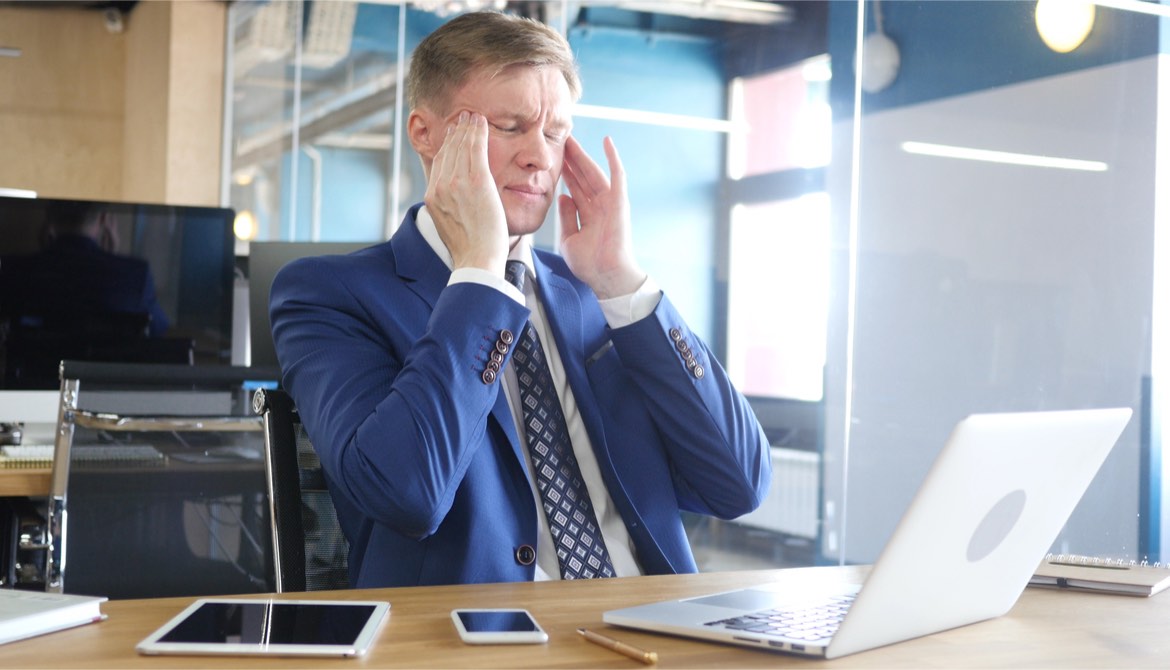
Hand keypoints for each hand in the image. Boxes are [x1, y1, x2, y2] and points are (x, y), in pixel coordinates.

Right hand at [425, 111, 508, 272]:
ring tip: (474, 116)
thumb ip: (450, 205)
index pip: (439, 162)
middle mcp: (440, 187)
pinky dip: (478, 132)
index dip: (447, 145)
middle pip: (448, 150)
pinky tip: (482, 122)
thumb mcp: (450, 224)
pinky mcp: (476, 182)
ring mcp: (456, 183)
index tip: (454, 133)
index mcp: (432, 197)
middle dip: (456, 131)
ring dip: (468, 127)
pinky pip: (476, 149)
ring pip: (462, 146)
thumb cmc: (471, 248)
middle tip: (464, 117)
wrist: (477, 260)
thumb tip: (456, 200)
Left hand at [558, 136, 645, 298]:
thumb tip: (563, 197)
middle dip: (570, 159)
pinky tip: (607, 141)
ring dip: (583, 155)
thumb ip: (566, 217)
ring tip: (570, 139)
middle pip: (582, 175)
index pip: (573, 187)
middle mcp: (599, 204)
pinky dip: (613, 158)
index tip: (552, 157)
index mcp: (587, 213)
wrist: (605, 276)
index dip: (563, 171)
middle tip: (558, 140)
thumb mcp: (569, 238)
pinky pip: (617, 175)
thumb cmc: (589, 263)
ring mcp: (609, 201)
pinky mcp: (619, 200)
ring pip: (593, 172)